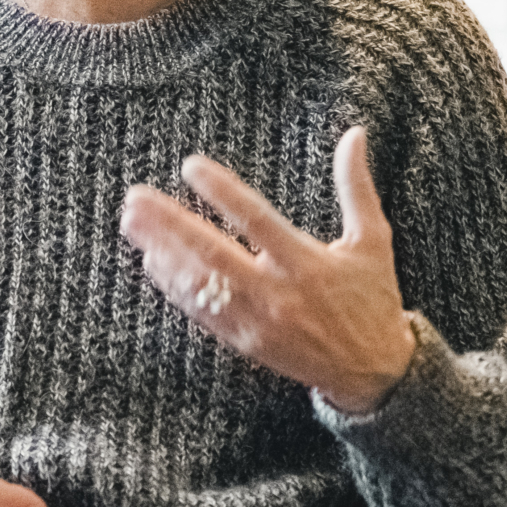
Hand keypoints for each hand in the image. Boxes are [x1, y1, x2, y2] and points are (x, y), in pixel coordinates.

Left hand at [118, 125, 417, 414]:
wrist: (374, 373)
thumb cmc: (373, 298)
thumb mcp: (372, 241)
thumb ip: (357, 187)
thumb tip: (355, 134)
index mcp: (307, 263)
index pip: (256, 220)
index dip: (222, 192)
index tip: (190, 166)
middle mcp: (277, 292)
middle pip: (213, 254)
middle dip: (170, 225)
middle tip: (136, 198)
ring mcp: (257, 320)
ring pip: (199, 284)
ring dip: (163, 252)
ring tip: (132, 224)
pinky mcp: (245, 341)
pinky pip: (201, 312)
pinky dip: (175, 287)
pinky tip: (152, 262)